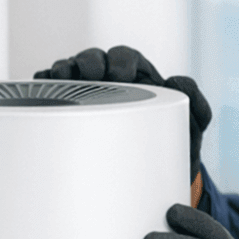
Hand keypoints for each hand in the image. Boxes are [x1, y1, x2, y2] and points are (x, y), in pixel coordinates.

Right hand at [34, 45, 210, 179]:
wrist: (159, 181)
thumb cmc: (176, 147)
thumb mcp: (193, 127)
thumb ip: (197, 104)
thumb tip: (180, 80)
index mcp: (141, 79)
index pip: (126, 57)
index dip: (120, 60)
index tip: (121, 75)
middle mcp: (111, 83)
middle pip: (93, 59)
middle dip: (89, 62)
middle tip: (90, 77)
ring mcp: (87, 96)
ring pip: (69, 72)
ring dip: (63, 72)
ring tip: (61, 80)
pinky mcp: (68, 111)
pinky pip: (50, 92)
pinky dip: (44, 86)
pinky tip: (41, 90)